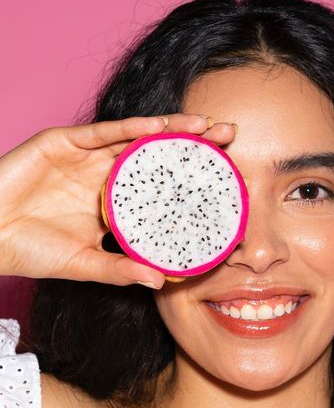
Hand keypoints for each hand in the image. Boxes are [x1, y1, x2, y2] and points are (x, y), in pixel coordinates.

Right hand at [0, 115, 236, 287]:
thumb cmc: (29, 251)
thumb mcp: (82, 264)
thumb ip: (119, 270)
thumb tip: (160, 280)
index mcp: (112, 202)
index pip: (159, 187)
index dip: (190, 181)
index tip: (226, 181)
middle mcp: (104, 175)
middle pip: (156, 156)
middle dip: (193, 146)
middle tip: (230, 138)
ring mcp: (85, 157)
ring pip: (135, 137)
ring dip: (171, 130)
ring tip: (206, 128)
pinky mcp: (63, 142)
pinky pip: (102, 132)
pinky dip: (130, 128)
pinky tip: (159, 127)